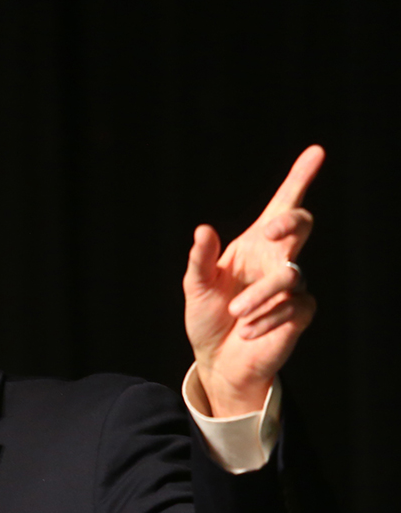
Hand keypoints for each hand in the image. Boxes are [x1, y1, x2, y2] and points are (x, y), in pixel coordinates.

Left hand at [183, 145, 323, 415]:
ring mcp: (290, 286)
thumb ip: (200, 259)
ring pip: (290, 275)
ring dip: (261, 295)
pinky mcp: (299, 313)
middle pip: (301, 225)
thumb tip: (203, 230)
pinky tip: (248, 331)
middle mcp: (276, 259)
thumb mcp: (196, 287)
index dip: (299, 178)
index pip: (282, 206)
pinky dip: (267, 319)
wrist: (217, 360)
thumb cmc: (208, 318)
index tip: (316, 152)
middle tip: (270, 231)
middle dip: (290, 222)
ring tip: (236, 313)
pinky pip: (293, 306)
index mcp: (254, 245)